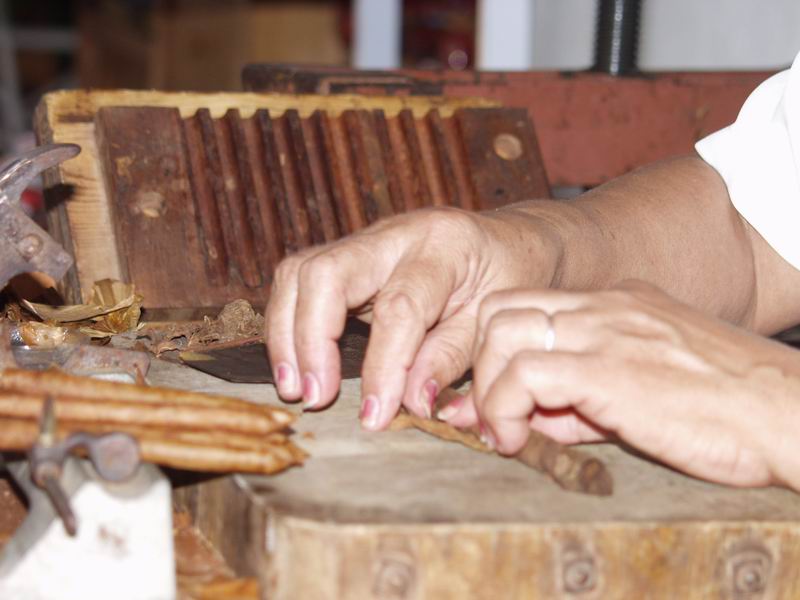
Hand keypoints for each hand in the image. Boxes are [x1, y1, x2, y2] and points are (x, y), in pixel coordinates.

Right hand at [265, 207, 560, 428]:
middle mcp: (395, 234)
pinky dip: (289, 323)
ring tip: (294, 388)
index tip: (374, 416)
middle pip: (326, 272)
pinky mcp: (347, 257)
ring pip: (299, 271)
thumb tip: (408, 404)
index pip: (399, 308)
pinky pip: (300, 281)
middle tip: (313, 397)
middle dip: (309, 340)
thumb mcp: (494, 321)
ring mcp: (365, 241)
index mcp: (444, 246)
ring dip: (286, 333)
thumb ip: (450, 359)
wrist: (510, 242)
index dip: (382, 367)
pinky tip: (295, 364)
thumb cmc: (510, 279)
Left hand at [442, 280, 799, 488]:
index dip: (495, 351)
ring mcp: (603, 331)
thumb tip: (522, 424)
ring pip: (500, 333)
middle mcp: (602, 307)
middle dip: (480, 365)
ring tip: (503, 433)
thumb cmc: (724, 412)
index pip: (525, 306)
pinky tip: (517, 441)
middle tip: (490, 415)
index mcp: (613, 305)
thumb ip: (578, 405)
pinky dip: (503, 410)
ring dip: (486, 389)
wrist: (786, 414)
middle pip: (498, 310)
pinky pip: (523, 376)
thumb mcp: (644, 394)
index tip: (491, 399)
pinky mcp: (606, 368)